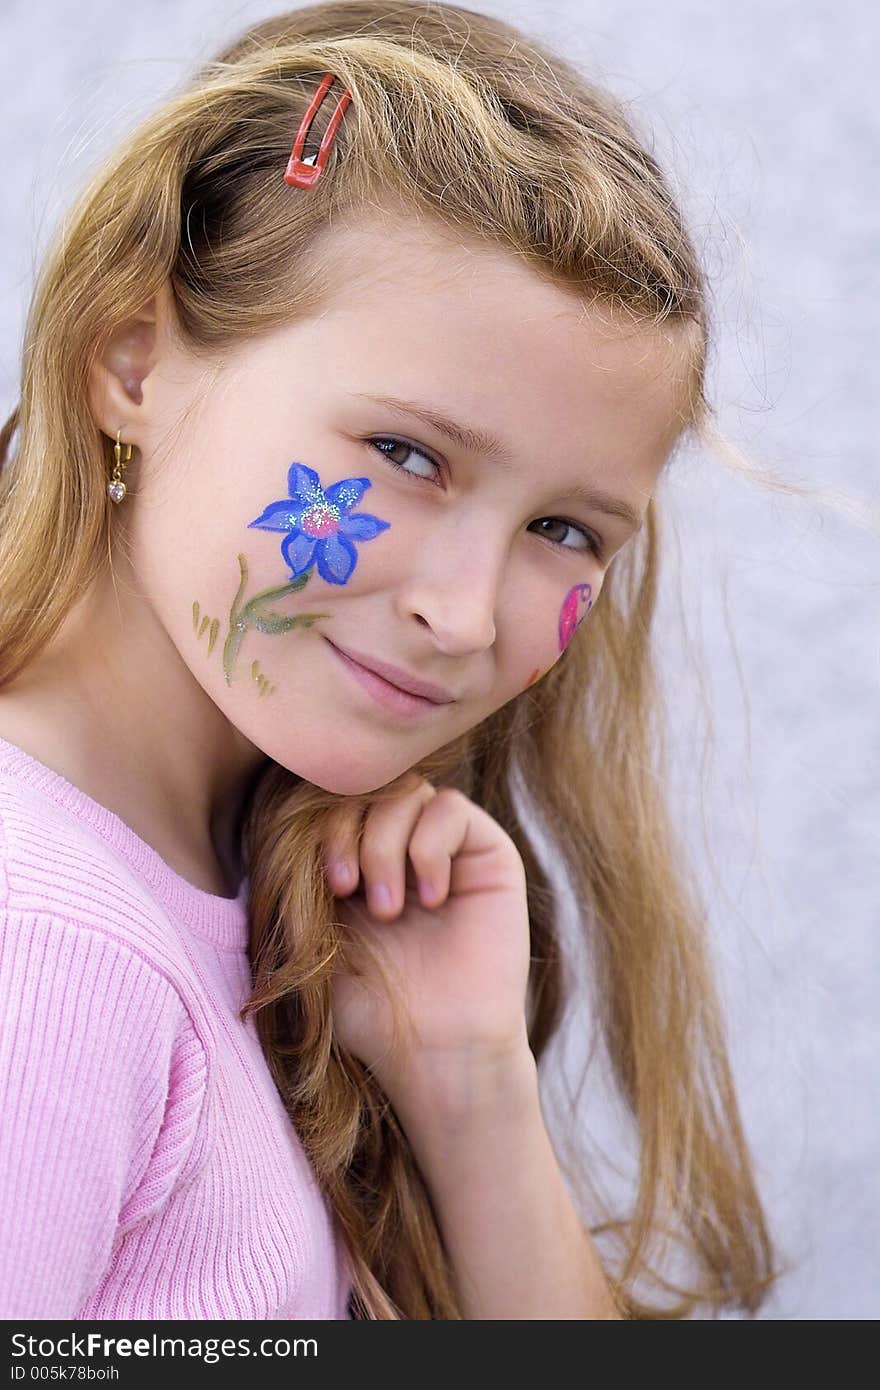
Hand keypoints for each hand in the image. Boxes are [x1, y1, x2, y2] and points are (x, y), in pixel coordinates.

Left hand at [323, 771, 532, 1109]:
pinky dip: (429, 846)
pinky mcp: (488, 855)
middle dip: (347, 831)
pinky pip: (450, 809)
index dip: (322, 827)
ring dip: (384, 844)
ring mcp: (446, 848)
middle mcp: (401, 847)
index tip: (326, 884)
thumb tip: (276, 826)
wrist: (435, 1051)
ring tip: (389, 908)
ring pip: (406, 792)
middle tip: (346, 889)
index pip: (333, 802)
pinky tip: (430, 898)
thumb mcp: (311, 938)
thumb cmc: (369, 1009)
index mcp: (356, 861)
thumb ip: (294, 881)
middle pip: (366, 786)